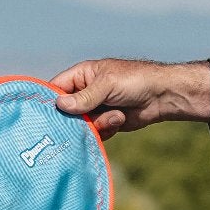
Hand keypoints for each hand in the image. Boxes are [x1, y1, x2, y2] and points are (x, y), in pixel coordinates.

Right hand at [50, 59, 209, 136]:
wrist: (162, 96)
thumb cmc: (135, 81)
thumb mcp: (107, 85)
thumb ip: (84, 97)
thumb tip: (59, 106)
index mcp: (82, 76)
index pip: (56, 88)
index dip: (50, 102)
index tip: (47, 116)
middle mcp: (84, 92)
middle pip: (66, 112)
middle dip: (76, 119)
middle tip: (87, 121)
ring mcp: (95, 109)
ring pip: (81, 125)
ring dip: (98, 124)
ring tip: (116, 115)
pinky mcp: (105, 123)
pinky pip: (95, 133)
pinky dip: (106, 129)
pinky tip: (120, 120)